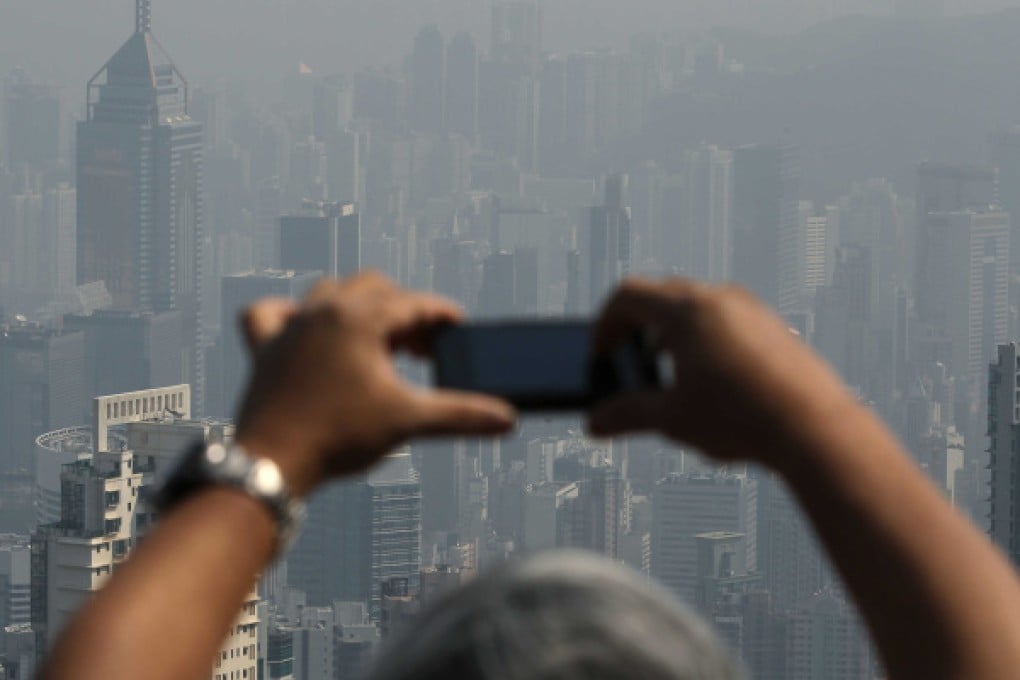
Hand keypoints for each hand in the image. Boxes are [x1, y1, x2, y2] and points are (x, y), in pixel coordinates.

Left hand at [234, 273, 515, 496]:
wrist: (272, 464)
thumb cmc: (338, 438)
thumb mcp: (407, 421)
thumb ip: (461, 415)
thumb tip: (507, 418)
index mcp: (361, 318)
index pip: (415, 304)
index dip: (442, 316)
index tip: (458, 330)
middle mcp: (324, 310)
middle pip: (377, 289)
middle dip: (404, 312)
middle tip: (421, 349)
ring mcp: (290, 326)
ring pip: (330, 292)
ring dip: (359, 308)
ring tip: (377, 342)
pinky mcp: (264, 348)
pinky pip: (271, 312)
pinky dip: (291, 314)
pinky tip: (305, 328)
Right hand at [588, 278, 856, 470]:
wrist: (816, 429)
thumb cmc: (742, 418)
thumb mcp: (672, 418)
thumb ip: (627, 415)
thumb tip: (595, 423)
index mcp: (686, 311)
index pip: (628, 295)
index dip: (604, 324)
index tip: (601, 354)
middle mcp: (719, 299)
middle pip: (662, 296)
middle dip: (636, 327)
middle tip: (628, 359)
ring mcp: (751, 310)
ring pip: (697, 306)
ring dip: (671, 333)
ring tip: (668, 371)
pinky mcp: (774, 328)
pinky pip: (727, 319)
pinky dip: (704, 339)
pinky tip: (711, 380)